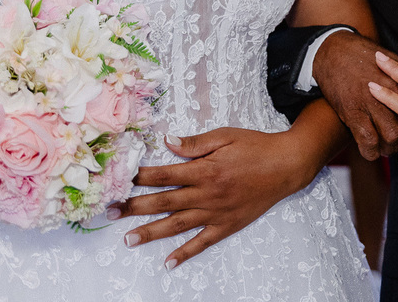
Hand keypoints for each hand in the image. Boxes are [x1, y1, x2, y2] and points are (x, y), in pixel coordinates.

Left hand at [108, 128, 313, 268]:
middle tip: (111, 212)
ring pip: (177, 224)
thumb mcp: (225, 135)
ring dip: (151, 232)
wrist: (287, 165)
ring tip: (128, 240)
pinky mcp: (228, 225)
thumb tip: (166, 141)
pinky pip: (203, 242)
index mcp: (204, 169)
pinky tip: (169, 262)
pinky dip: (185, 253)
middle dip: (135, 207)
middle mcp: (206, 193)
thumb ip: (195, 143)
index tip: (118, 180)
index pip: (164, 174)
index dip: (139, 177)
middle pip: (164, 201)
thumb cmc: (256, 146)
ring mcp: (216, 212)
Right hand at [313, 29, 397, 159]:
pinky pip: (368, 141)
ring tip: (386, 148)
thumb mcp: (395, 63)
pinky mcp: (353, 111)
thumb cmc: (366, 57)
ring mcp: (374, 102)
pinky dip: (370, 151)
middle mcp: (395, 91)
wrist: (335, 50)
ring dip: (390, 149)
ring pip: (392, 137)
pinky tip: (369, 149)